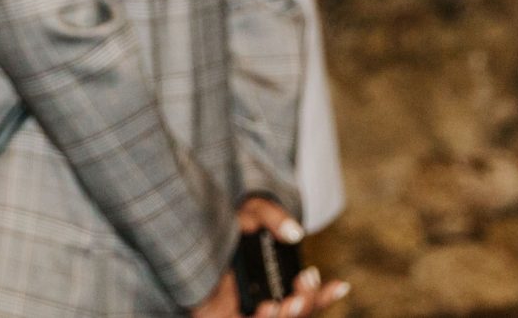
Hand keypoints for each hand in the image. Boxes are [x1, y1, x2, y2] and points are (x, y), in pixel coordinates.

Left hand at [190, 199, 348, 317]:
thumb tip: (295, 233)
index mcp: (268, 282)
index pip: (303, 299)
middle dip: (308, 303)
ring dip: (291, 314)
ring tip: (291, 300)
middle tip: (306, 281)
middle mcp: (257, 299)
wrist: (177, 224)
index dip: (324, 297)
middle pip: (294, 313)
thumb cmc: (216, 221)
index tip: (340, 284)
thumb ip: (272, 216)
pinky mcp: (216, 315)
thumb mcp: (248, 211)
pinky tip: (272, 305)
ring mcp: (239, 309)